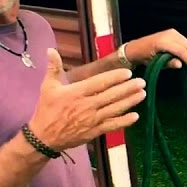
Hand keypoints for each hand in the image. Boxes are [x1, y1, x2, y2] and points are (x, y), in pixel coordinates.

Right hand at [27, 48, 146, 151]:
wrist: (44, 137)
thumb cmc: (47, 110)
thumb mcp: (48, 87)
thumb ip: (53, 68)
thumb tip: (51, 50)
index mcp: (76, 93)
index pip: (100, 83)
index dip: (115, 77)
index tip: (128, 73)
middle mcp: (87, 106)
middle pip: (112, 95)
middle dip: (128, 88)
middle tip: (142, 82)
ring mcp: (92, 120)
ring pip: (115, 109)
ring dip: (130, 101)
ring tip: (142, 94)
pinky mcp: (95, 131)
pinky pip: (113, 125)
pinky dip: (125, 121)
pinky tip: (136, 116)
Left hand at [126, 29, 186, 68]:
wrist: (134, 49)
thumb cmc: (143, 57)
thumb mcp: (154, 63)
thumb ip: (168, 63)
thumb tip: (180, 64)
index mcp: (161, 42)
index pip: (179, 49)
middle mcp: (166, 35)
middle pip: (185, 43)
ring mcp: (169, 32)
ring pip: (186, 41)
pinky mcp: (170, 33)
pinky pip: (183, 39)